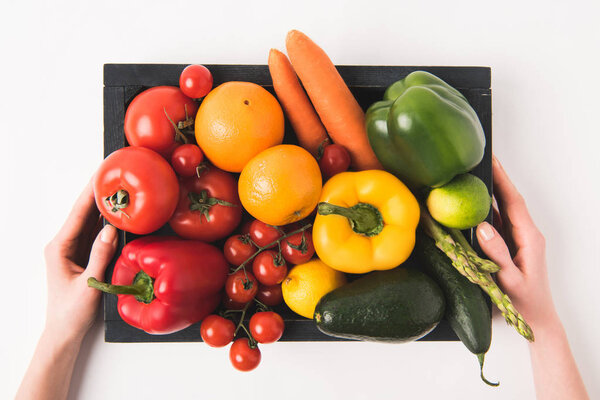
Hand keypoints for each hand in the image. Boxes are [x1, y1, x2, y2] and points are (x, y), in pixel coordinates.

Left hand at [43, 181, 117, 342]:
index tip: (100, 175)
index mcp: (59, 248)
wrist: (64, 331)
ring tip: (118, 188)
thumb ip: (100, 256)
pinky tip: (117, 213)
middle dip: (98, 193)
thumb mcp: (89, 285)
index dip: (89, 193)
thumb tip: (111, 230)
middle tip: (113, 174)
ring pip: (90, 221)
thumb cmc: (71, 312)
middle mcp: (63, 244)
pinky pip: (95, 234)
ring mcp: (72, 249)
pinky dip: (106, 222)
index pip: (78, 214)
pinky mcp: (81, 255)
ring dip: (103, 205)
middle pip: (83, 212)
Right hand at [476, 156, 557, 331]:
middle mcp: (526, 234)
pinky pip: (497, 222)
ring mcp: (518, 239)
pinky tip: (474, 203)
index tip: (492, 161)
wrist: (537, 318)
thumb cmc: (524, 303)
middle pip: (509, 199)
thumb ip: (497, 254)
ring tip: (474, 175)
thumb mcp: (509, 280)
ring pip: (503, 209)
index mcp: (529, 238)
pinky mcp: (510, 245)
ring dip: (490, 191)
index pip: (514, 202)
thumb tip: (483, 227)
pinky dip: (486, 209)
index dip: (502, 180)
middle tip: (480, 159)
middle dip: (496, 178)